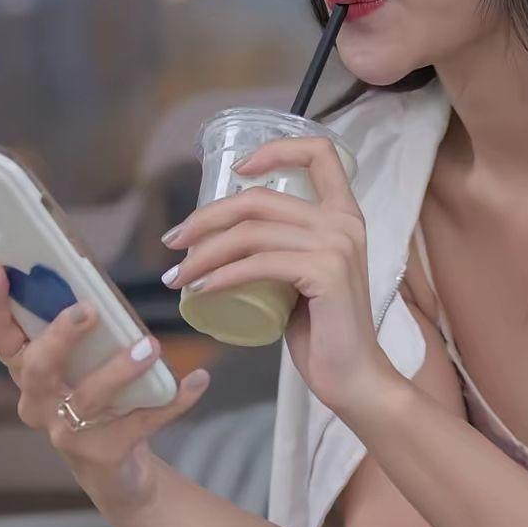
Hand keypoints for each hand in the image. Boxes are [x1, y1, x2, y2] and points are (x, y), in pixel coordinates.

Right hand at [0, 265, 209, 522]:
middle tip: (87, 310)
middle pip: (37, 368)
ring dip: (120, 369)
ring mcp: (67, 433)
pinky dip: (173, 400)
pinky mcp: (102, 453)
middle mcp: (39, 404)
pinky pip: (141, 421)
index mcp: (28, 373)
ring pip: (89, 397)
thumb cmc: (97, 403)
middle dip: (59, 337)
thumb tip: (100, 288)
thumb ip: (83, 333)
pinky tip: (198, 381)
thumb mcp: (83, 367)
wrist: (116, 473)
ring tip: (151, 345)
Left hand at [160, 136, 393, 418]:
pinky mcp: (326, 274)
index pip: (318, 153)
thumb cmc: (324, 331)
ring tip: (178, 276)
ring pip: (251, 233)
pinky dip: (221, 275)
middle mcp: (344, 222)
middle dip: (206, 217)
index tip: (236, 171)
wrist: (353, 376)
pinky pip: (258, 264)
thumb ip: (283, 251)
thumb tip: (228, 239)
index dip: (274, 149)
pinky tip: (202, 289)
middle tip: (174, 242)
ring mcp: (337, 246)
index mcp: (344, 215)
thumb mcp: (304, 275)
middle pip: (260, 199)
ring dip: (203, 254)